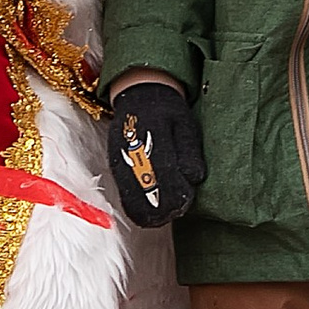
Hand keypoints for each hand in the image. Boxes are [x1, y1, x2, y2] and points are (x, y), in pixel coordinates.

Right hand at [105, 77, 205, 227]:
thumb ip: (190, 152)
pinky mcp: (115, 171)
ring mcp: (121, 166)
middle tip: (180, 204)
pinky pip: (127, 202)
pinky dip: (142, 209)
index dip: (180, 196)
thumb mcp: (185, 124)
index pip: (168, 180)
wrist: (138, 95)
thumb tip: (194, 178)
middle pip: (150, 201)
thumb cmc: (166, 111)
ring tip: (168, 206)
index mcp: (154, 142)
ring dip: (154, 214)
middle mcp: (133, 157)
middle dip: (169, 209)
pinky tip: (154, 203)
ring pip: (136, 208)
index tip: (188, 196)